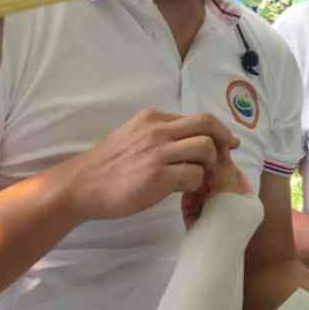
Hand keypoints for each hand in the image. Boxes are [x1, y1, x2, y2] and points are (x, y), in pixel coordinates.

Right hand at [55, 109, 238, 221]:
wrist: (81, 185)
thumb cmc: (108, 165)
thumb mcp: (134, 136)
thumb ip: (159, 135)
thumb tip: (190, 142)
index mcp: (153, 119)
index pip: (198, 118)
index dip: (218, 132)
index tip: (227, 144)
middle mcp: (157, 130)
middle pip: (208, 125)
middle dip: (225, 141)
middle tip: (227, 159)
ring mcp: (158, 152)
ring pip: (205, 149)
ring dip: (210, 166)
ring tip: (203, 179)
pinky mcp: (157, 176)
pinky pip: (194, 176)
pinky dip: (197, 184)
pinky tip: (187, 191)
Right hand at [181, 143, 252, 228]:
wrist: (208, 258)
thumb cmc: (225, 222)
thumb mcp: (227, 190)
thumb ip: (223, 167)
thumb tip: (222, 143)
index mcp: (250, 202)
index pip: (235, 174)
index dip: (221, 162)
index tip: (207, 151)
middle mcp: (237, 210)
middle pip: (218, 183)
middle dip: (206, 175)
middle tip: (194, 164)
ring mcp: (219, 220)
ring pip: (204, 194)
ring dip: (196, 187)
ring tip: (190, 181)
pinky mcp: (201, 227)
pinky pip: (194, 206)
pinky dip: (189, 200)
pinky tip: (185, 195)